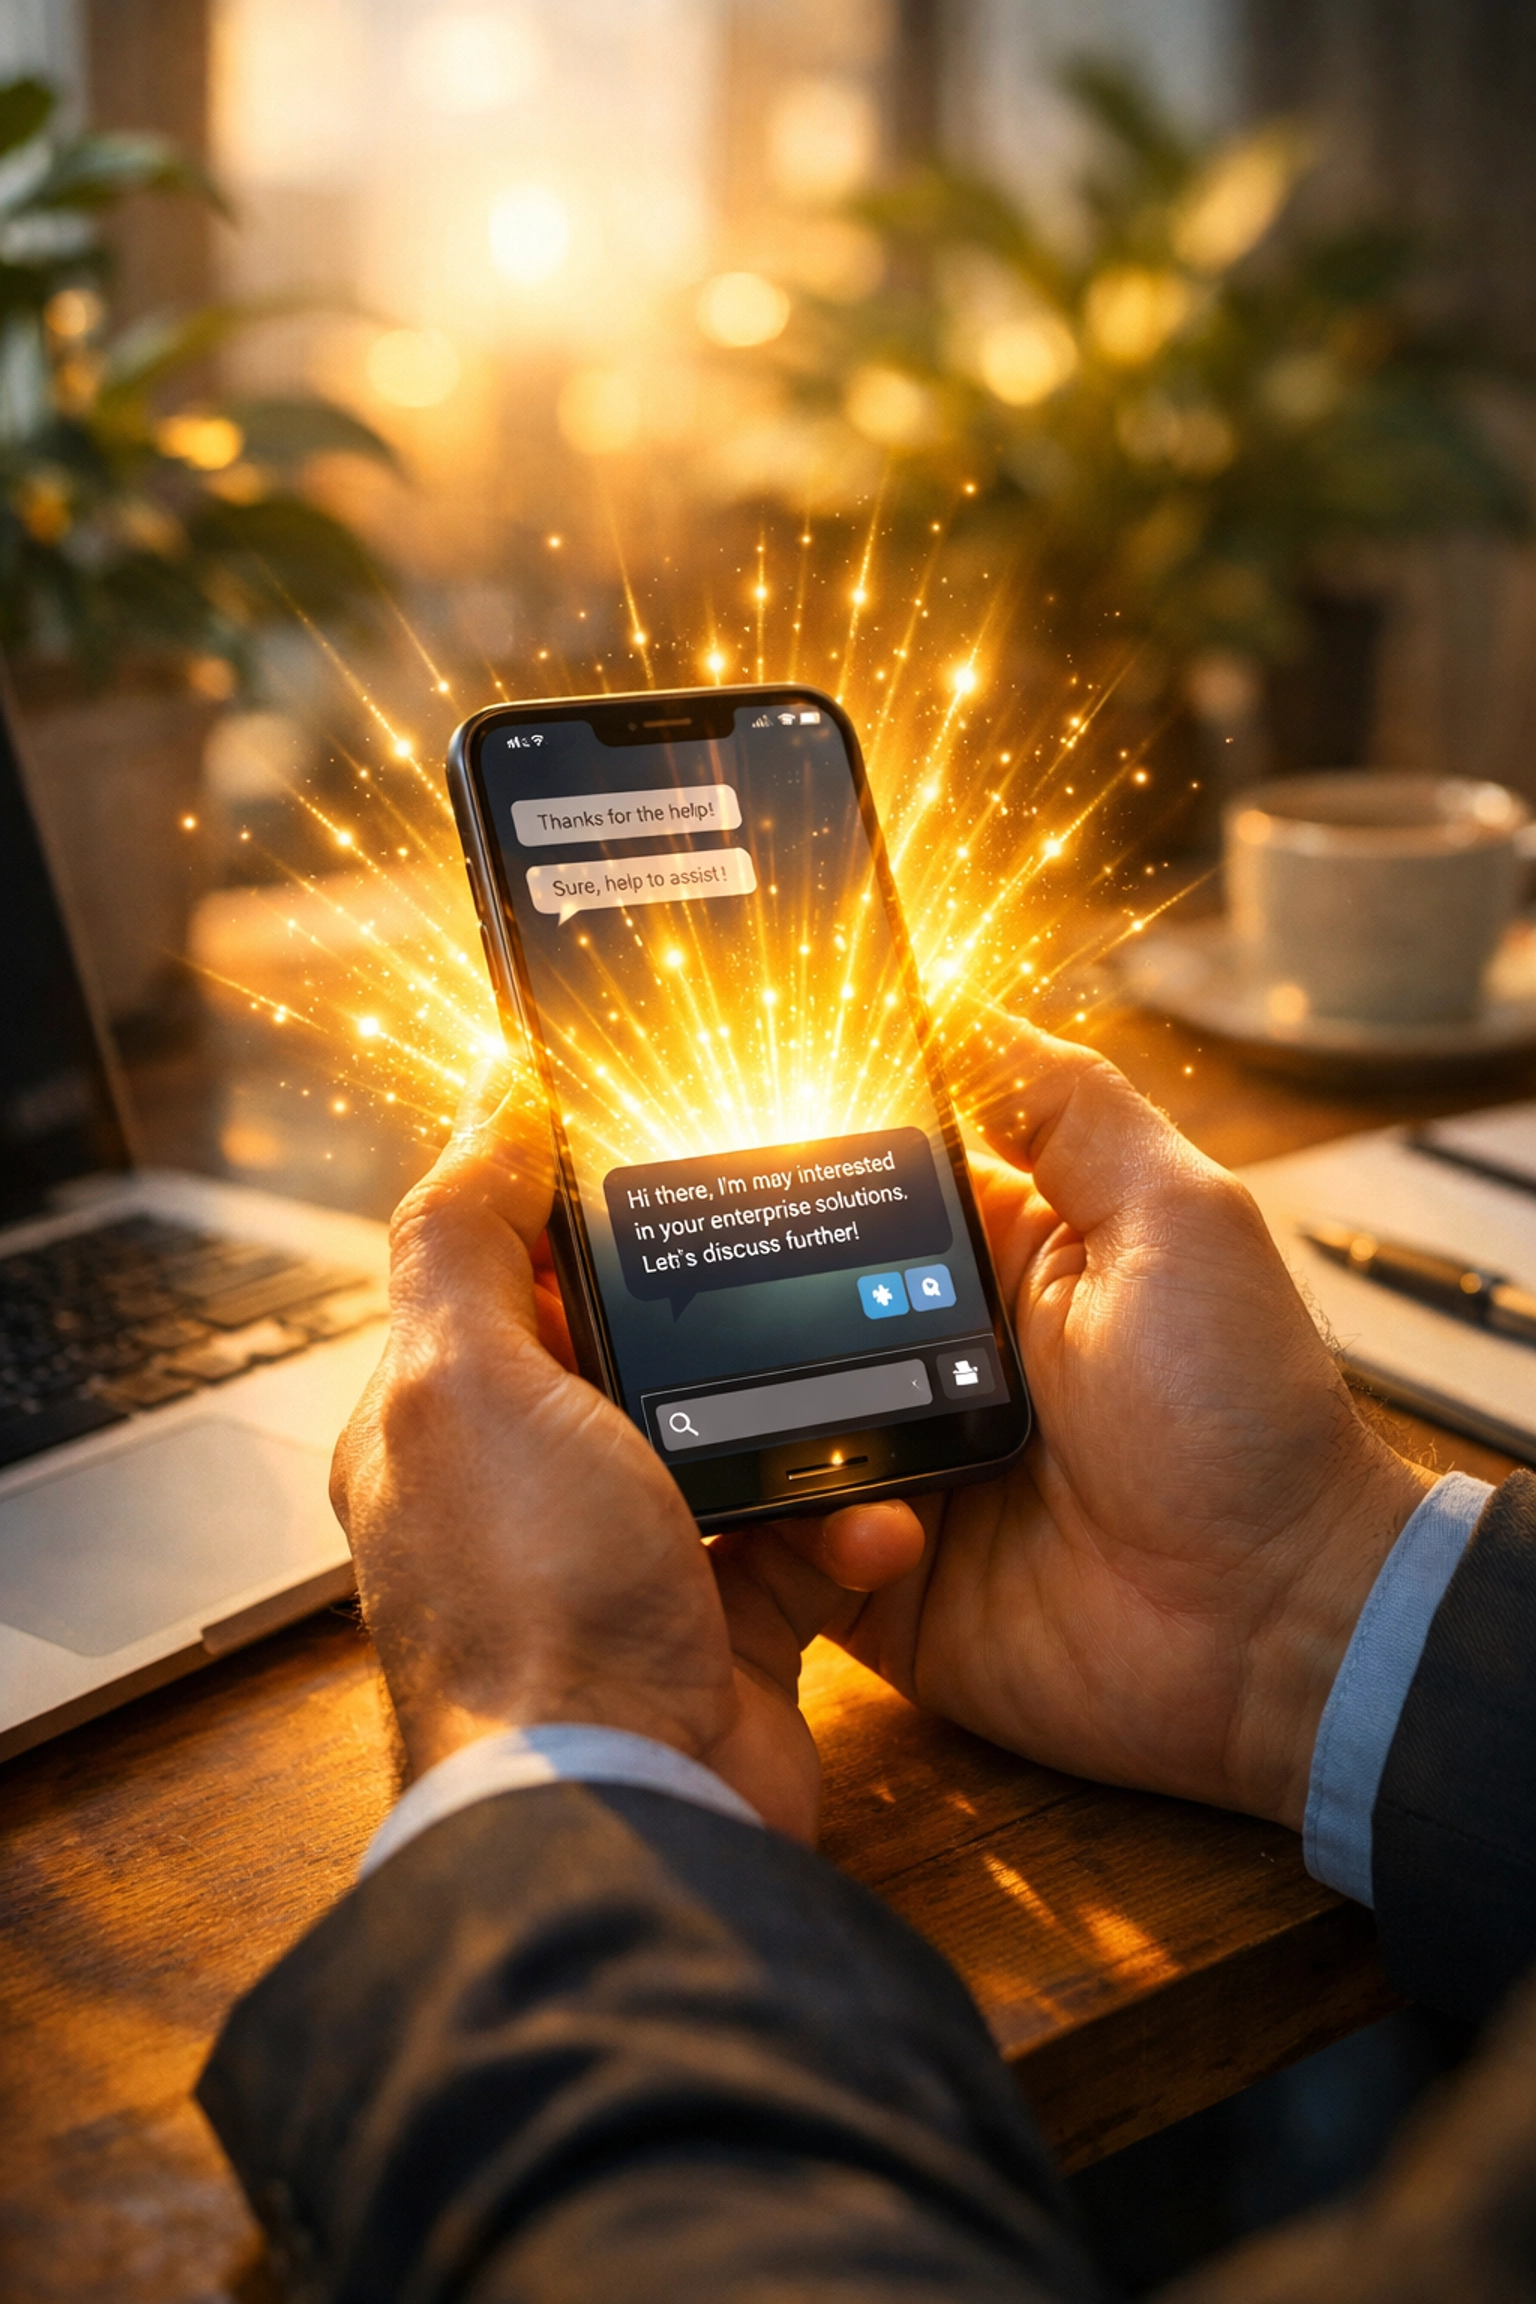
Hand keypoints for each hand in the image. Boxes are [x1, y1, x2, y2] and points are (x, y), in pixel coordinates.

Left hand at [330, 1062, 919, 1842]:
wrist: (633, 1804)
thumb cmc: (525, 1604)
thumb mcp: (467, 1379)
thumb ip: (466, 1230)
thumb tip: (491, 1093)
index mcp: (450, 1420)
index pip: (510, 1271)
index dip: (579, 1205)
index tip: (667, 1140)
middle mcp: (536, 1487)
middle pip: (642, 1348)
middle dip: (726, 1312)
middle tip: (804, 1251)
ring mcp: (637, 1558)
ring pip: (744, 1436)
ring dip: (814, 1417)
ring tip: (869, 1383)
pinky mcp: (731, 1623)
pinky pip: (810, 1537)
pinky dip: (854, 1523)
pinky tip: (875, 1519)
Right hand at [769, 1026, 1433, 1830]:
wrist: (1271, 1626)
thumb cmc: (1247, 1420)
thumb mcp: (1178, 1223)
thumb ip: (1073, 1112)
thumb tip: (967, 998)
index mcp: (998, 1265)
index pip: (865, 1195)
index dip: (795, 1171)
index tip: (711, 1147)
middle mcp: (932, 1362)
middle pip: (787, 1313)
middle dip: (733, 1308)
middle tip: (669, 1300)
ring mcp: (898, 1473)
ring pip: (759, 1429)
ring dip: (747, 1423)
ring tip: (761, 1421)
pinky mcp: (876, 1582)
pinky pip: (778, 1551)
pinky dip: (770, 1535)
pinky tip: (828, 1524)